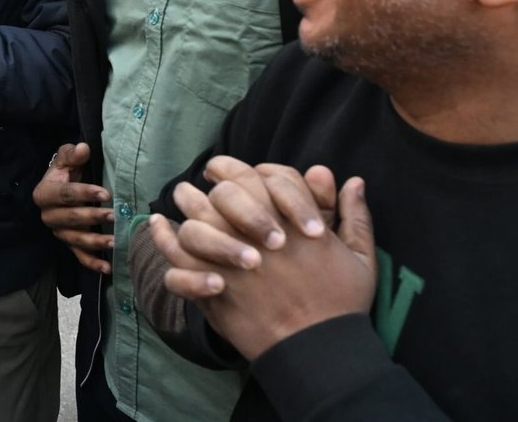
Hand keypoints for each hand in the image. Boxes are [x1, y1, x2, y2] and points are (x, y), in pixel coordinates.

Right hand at [32, 142, 114, 273]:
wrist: (62, 187)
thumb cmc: (66, 172)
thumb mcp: (66, 159)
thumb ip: (72, 154)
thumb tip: (83, 149)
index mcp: (44, 193)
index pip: (65, 194)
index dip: (85, 193)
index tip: (106, 193)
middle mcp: (48, 216)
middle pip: (70, 218)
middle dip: (92, 216)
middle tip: (114, 215)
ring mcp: (59, 232)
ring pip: (76, 239)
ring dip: (95, 241)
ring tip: (114, 241)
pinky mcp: (69, 244)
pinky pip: (79, 256)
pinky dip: (92, 263)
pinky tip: (107, 268)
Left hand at [150, 168, 377, 360]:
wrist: (320, 350)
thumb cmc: (342, 305)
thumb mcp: (360, 259)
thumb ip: (355, 217)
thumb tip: (354, 180)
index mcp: (291, 223)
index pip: (258, 177)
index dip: (237, 169)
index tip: (224, 170)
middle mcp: (256, 236)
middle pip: (223, 195)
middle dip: (209, 184)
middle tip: (200, 183)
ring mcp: (230, 262)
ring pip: (196, 222)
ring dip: (185, 206)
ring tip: (182, 197)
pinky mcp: (213, 289)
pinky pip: (177, 260)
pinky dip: (164, 240)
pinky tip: (157, 224)